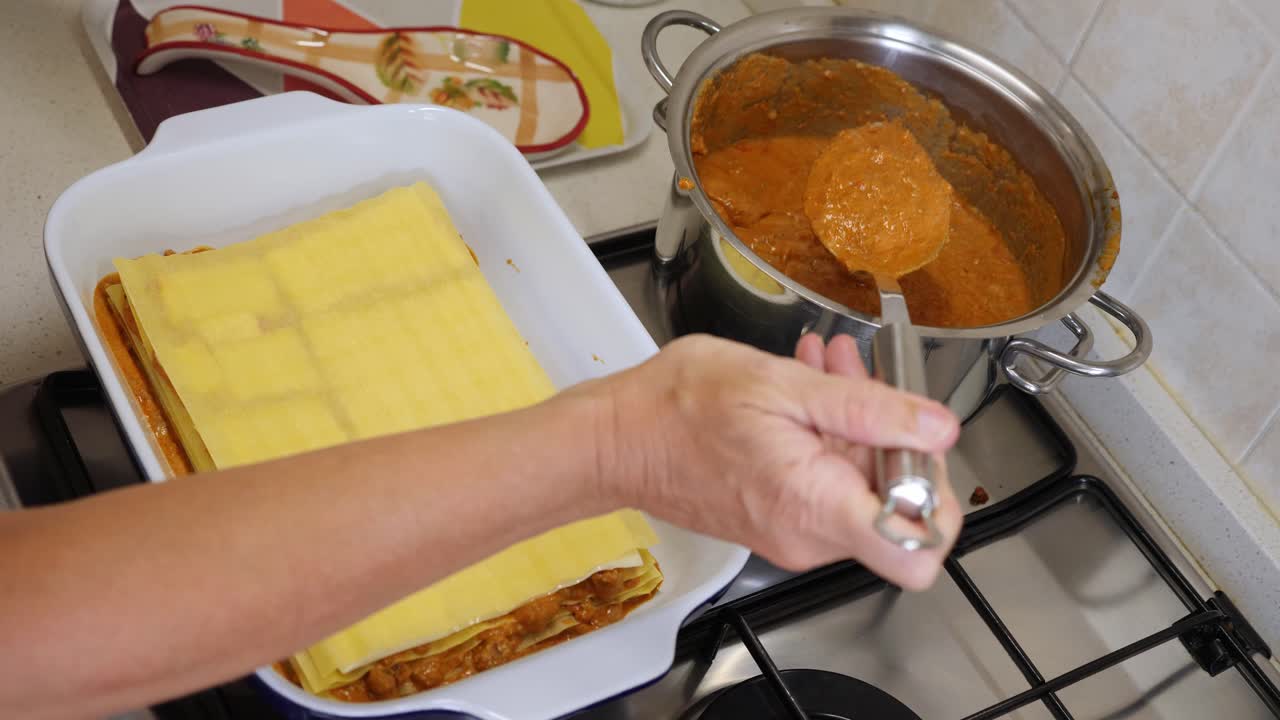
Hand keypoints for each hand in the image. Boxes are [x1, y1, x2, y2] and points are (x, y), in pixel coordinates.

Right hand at [587, 333, 962, 590]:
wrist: (616, 440)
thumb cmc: (680, 410)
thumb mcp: (783, 388)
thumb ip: (869, 410)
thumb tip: (937, 428)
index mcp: (817, 506)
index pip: (918, 549)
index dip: (939, 498)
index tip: (920, 445)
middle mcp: (810, 536)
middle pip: (895, 506)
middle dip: (890, 435)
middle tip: (861, 377)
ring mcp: (792, 533)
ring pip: (859, 488)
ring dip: (856, 426)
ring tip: (829, 368)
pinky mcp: (778, 521)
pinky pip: (826, 486)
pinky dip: (827, 439)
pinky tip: (808, 391)